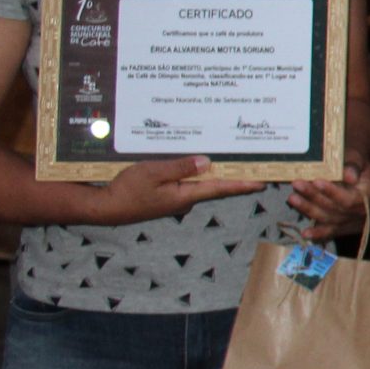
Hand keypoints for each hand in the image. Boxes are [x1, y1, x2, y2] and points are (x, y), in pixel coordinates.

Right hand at [93, 156, 266, 225]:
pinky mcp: (167, 196)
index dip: (243, 184)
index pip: (221, 188)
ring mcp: (176, 199)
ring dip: (217, 174)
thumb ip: (180, 167)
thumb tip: (206, 162)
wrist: (105, 207)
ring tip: (235, 161)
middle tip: (256, 167)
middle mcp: (185, 199)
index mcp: (185, 195)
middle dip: (236, 176)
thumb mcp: (152, 172)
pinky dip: (198, 174)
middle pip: (216, 185)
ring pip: (202, 184)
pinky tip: (201, 164)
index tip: (264, 181)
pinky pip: (188, 183)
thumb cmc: (126, 190)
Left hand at [287, 153, 369, 241]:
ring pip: (327, 219)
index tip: (317, 181)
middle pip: (335, 210)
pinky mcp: (339, 225)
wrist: (353, 170)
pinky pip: (328, 231)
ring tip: (292, 198)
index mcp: (368, 195)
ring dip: (308, 209)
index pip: (349, 199)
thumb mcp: (356, 158)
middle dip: (314, 197)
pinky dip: (317, 234)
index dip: (332, 192)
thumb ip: (353, 165)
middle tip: (297, 184)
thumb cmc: (353, 161)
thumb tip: (350, 176)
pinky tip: (305, 234)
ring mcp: (349, 220)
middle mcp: (361, 211)